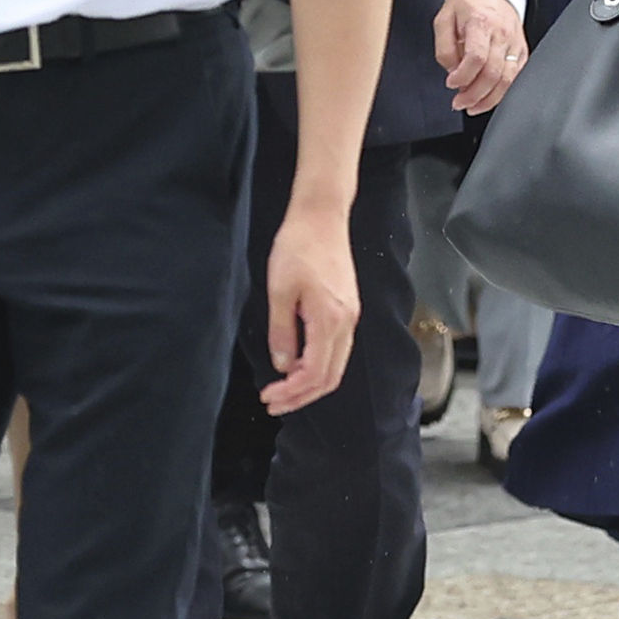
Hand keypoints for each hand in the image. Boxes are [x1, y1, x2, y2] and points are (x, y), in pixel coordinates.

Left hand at [260, 199, 359, 414]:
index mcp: (330, 320)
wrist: (321, 216)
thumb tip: (282, 366)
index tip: (268, 396)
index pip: (314, 373)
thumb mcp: (279, 290)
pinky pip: (337, 349)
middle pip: (330, 377)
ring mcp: (350, 316)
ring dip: (310, 383)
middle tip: (274, 403)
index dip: (292, 392)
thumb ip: (281, 331)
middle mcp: (347, 322)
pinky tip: (297, 364)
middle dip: (302, 396)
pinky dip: (318, 365)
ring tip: (283, 389)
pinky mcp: (347, 308)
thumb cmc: (298, 246)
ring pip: (336, 365)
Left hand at [434, 0, 527, 113]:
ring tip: (472, 106)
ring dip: (489, 99)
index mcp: (481, 22)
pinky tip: (488, 98)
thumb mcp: (444, 19)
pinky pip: (516, 77)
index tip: (451, 83)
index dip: (463, 76)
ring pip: (508, 80)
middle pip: (493, 74)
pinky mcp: (522, 51)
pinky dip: (502, 92)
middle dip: (474, 94)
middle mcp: (502, 34)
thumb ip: (444, 48)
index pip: (476, 57)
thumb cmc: (467, 4)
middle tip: (459, 102)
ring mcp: (515, 43)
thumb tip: (452, 72)